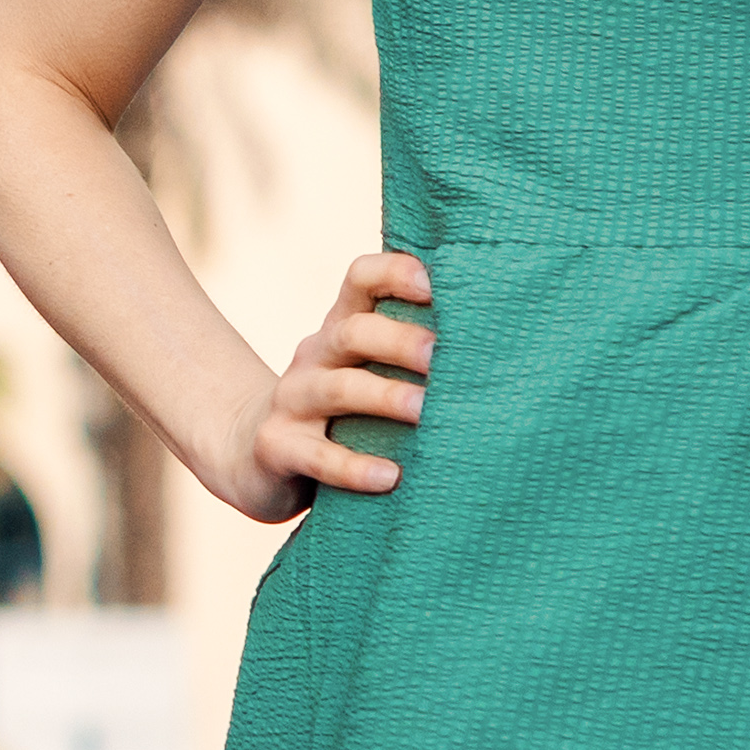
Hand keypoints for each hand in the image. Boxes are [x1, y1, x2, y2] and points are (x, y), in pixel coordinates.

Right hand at [198, 248, 432, 517]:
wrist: (250, 453)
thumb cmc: (336, 411)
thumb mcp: (362, 369)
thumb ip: (406, 352)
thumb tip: (498, 343)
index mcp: (340, 328)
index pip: (360, 278)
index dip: (395, 273)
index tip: (435, 287)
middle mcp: (314, 357)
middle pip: (352, 332)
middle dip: (400, 340)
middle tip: (442, 357)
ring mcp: (291, 401)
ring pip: (337, 389)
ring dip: (384, 397)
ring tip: (424, 412)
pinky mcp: (277, 447)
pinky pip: (317, 456)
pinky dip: (354, 467)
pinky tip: (390, 476)